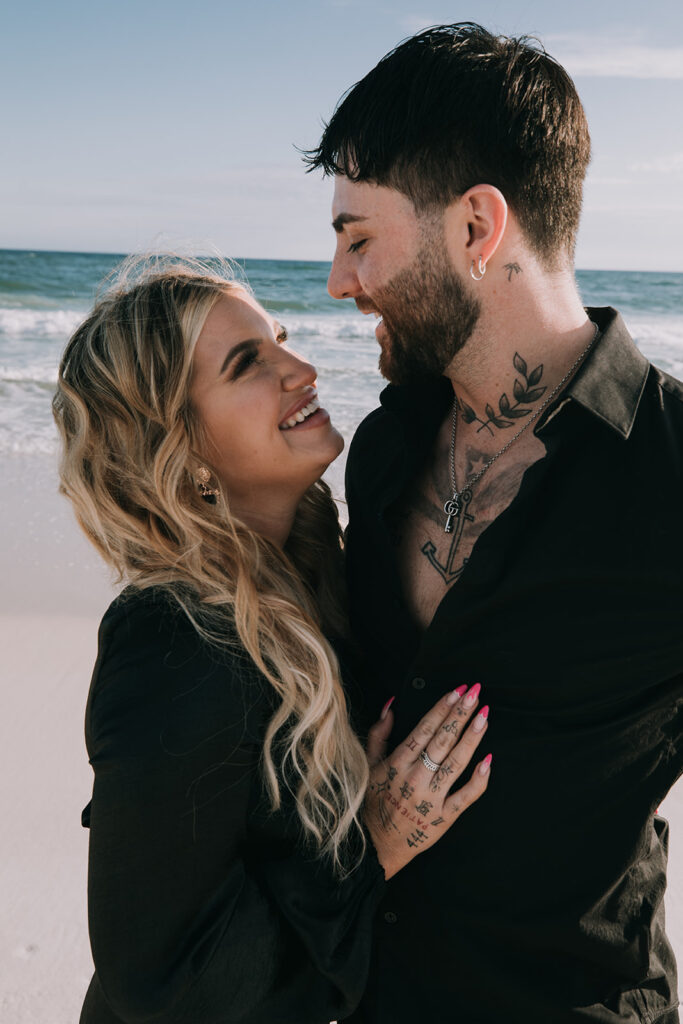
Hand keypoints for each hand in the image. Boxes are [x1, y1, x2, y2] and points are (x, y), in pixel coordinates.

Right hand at [364, 685, 490, 878]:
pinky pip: (465, 797)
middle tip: (475, 694)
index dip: (441, 709)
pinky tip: (489, 760)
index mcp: (397, 763)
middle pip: (442, 741)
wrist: (376, 845)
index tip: (457, 691)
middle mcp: (415, 778)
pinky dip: (478, 780)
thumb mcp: (369, 765)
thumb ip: (379, 734)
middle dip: (460, 715)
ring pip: (455, 763)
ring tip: (484, 716)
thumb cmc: (374, 802)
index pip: (423, 730)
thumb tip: (391, 705)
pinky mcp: (444, 818)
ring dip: (471, 738)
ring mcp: (431, 798)